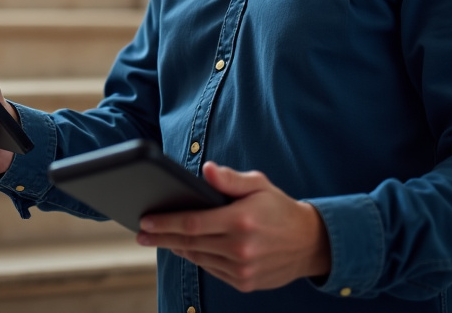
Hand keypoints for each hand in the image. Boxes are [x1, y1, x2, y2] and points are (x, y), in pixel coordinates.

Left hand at [136, 163, 331, 292]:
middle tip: (141, 234)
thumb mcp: (259, 185)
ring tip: (160, 239)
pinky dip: (197, 259)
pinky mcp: (245, 282)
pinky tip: (187, 249)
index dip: (165, 223)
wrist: (310, 243)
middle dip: (161, 237)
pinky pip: (211, 270)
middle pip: (189, 243)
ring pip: (198, 258)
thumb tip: (207, 169)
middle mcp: (241, 248)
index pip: (192, 223)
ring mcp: (242, 269)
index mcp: (241, 220)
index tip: (146, 221)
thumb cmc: (280, 209)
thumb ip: (230, 179)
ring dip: (176, 248)